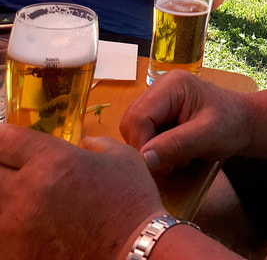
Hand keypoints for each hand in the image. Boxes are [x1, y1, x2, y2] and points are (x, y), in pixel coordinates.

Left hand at [0, 125, 162, 259]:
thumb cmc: (131, 203)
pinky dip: (8, 227)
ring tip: (20, 197)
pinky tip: (24, 224)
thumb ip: (96, 144)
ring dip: (5, 195)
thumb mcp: (120, 158)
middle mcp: (27, 191)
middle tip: (11, 168)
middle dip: (1, 166)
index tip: (7, 141)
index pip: (4, 139)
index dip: (2, 137)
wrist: (136, 254)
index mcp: (52, 160)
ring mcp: (17, 228)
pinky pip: (0, 237)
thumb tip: (86, 144)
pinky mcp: (17, 255)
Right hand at [121, 71, 252, 174]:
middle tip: (170, 165)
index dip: (143, 145)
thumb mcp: (206, 137)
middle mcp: (160, 86)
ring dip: (150, 149)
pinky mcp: (161, 110)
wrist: (244, 123)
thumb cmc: (230, 125)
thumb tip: (144, 159)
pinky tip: (175, 153)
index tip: (162, 167)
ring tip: (176, 159)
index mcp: (171, 85)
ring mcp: (159, 97)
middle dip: (146, 148)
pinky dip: (155, 147)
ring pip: (135, 128)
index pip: (139, 116)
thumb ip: (175, 145)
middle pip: (132, 121)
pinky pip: (144, 131)